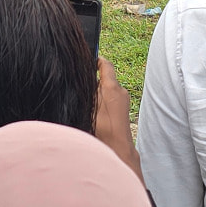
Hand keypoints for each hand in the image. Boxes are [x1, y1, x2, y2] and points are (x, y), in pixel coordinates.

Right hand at [93, 57, 142, 181]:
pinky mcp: (124, 108)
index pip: (105, 65)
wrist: (118, 148)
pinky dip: (104, 100)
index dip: (96, 59)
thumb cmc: (103, 130)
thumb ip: (88, 91)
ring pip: (108, 88)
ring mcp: (124, 99)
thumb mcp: (90, 107)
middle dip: (94, 79)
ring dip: (99, 92)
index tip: (88, 58)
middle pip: (105, 77)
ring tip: (88, 101)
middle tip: (82, 84)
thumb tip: (84, 79)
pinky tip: (95, 111)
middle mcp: (120, 90)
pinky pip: (112, 98)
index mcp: (112, 87)